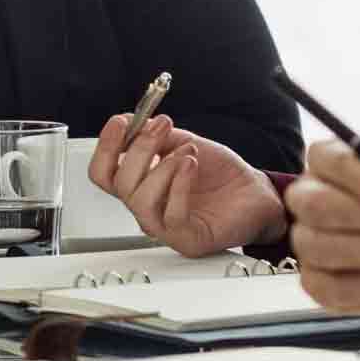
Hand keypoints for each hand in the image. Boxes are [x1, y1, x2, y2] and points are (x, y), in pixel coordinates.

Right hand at [91, 110, 282, 256]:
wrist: (256, 194)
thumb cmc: (221, 176)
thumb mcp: (183, 145)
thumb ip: (156, 136)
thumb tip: (133, 121)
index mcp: (141, 186)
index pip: (103, 173)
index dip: (106, 147)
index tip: (122, 122)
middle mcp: (147, 209)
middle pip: (120, 183)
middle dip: (139, 148)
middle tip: (162, 126)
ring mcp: (165, 228)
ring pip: (140, 200)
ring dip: (163, 166)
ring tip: (188, 151)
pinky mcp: (187, 239)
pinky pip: (171, 214)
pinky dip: (179, 184)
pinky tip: (191, 166)